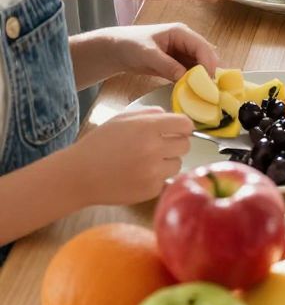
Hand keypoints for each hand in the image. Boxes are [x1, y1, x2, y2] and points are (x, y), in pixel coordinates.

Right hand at [71, 108, 193, 208]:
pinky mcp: (151, 190)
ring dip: (167, 161)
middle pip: (185, 145)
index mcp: (148, 128)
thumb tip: (170, 116)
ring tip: (146, 161)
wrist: (79, 175)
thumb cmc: (99, 144)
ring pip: (177, 164)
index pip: (185, 124)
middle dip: (175, 143)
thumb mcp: (121, 119)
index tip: (178, 130)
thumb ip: (149, 113)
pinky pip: (164, 180)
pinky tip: (137, 175)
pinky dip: (155, 178)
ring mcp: (153, 172)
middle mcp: (154, 149)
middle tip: (160, 146)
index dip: (183, 127)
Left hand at [101, 22, 218, 85]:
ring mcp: (182, 53)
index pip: (202, 47)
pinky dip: (191, 82)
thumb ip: (167, 65)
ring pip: (199, 66)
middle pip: (205, 57)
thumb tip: (185, 77)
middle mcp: (185, 42)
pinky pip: (189, 73)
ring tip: (203, 95)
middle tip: (209, 91)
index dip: (208, 63)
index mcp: (181, 32)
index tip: (209, 81)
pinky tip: (192, 93)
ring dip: (201, 79)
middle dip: (208, 72)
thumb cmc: (130, 45)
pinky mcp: (176, 64)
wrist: (115, 50)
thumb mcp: (148, 54)